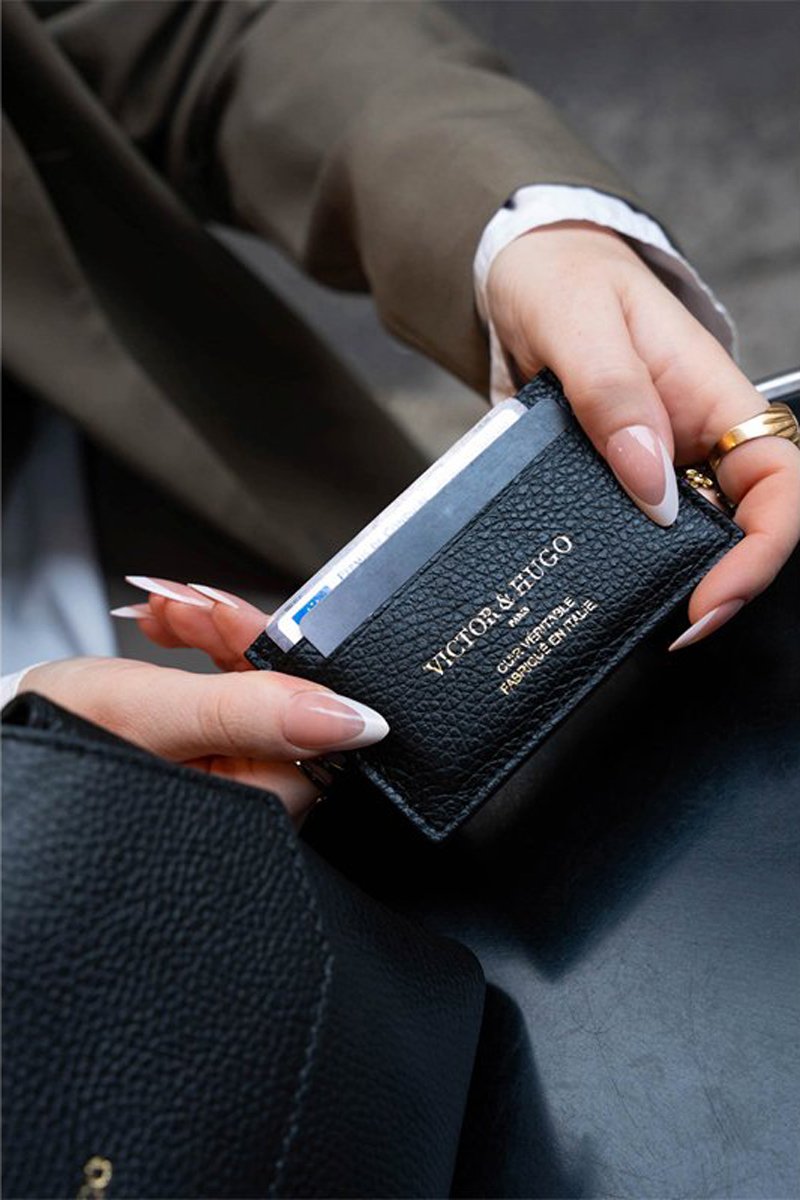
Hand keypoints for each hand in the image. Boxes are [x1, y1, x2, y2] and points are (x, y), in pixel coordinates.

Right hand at [24, 582, 388, 818]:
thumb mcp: (155, 716)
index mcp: (247, 811)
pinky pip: (228, 689)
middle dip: (241, 639)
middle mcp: (247, 802)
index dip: (281, 664)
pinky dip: (204, 647)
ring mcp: (226, 775)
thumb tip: (355, 720)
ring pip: (256, 686)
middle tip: (194, 605)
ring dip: (217, 633)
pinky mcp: (207, 749)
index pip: (314, 730)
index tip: (240, 617)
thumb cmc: (56, 744)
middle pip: (287, 703)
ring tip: (167, 608)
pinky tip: (171, 623)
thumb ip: (252, 714)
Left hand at [486, 221, 799, 647]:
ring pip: (684, 546)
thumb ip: (614, 396)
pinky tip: (585, 594)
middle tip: (669, 630)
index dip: (763, 550)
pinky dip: (615, 570)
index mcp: (715, 402)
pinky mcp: (612, 484)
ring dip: (664, 587)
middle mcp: (695, 443)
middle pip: (741, 531)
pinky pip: (626, 536)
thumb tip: (653, 489)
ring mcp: (655, 468)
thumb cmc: (563, 283)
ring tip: (625, 624)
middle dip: (716, 589)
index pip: (781, 485)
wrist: (519, 281)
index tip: (711, 595)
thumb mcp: (582, 323)